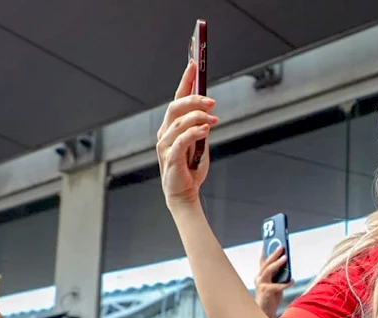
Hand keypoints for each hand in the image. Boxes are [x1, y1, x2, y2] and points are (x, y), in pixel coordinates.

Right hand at [157, 60, 217, 208]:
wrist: (184, 193)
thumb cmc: (190, 169)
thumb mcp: (199, 142)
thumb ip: (200, 126)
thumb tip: (209, 110)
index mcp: (171, 126)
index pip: (176, 98)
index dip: (185, 80)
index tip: (194, 64)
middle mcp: (165, 133)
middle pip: (175, 107)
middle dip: (194, 99)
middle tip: (212, 101)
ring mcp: (165, 145)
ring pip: (179, 122)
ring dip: (198, 118)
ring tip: (213, 120)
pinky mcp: (170, 159)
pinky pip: (181, 140)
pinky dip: (194, 132)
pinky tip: (206, 130)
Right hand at [255, 247, 293, 317]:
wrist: (265, 314)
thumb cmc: (271, 298)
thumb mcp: (274, 284)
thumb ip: (277, 275)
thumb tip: (285, 264)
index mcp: (260, 276)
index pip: (263, 261)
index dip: (265, 252)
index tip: (267, 242)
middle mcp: (259, 278)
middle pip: (267, 263)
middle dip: (274, 254)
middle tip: (281, 247)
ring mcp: (261, 285)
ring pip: (269, 271)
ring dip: (277, 263)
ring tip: (286, 258)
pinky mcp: (266, 292)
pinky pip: (277, 286)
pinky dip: (285, 283)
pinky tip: (292, 280)